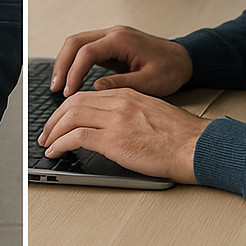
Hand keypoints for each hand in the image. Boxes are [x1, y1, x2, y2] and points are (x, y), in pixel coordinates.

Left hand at [37, 87, 208, 183]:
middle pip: (73, 103)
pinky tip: (56, 151)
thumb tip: (112, 126)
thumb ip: (130, 112)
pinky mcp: (115, 140)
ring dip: (53, 130)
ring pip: (70, 117)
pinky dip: (61, 143)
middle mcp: (118, 102)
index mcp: (127, 95)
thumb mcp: (153, 113)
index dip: (68, 107)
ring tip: (46, 143)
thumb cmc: (184, 138)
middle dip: (54, 118)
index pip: (87, 95)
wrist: (200, 146)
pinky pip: (77, 137)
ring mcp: (115, 120)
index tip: (59, 118)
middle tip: (45, 131)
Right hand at [50, 25, 193, 97]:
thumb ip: (121, 84)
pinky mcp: (111, 44)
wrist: (186, 59)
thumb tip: (96, 88)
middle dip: (62, 64)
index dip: (74, 72)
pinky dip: (75, 61)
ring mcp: (111, 37)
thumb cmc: (172, 69)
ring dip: (65, 62)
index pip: (86, 52)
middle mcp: (113, 34)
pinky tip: (72, 76)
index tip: (69, 91)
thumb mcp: (150, 82)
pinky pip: (86, 48)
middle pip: (75, 42)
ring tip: (60, 83)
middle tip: (56, 86)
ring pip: (77, 43)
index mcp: (121, 40)